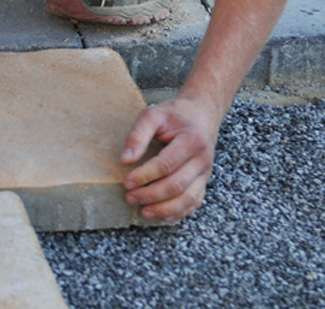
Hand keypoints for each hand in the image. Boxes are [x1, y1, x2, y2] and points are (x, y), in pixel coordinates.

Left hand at [121, 94, 221, 221]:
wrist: (201, 113)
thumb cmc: (173, 114)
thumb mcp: (153, 115)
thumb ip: (138, 135)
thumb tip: (125, 160)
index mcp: (191, 140)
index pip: (166, 165)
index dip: (145, 175)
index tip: (126, 182)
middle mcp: (202, 159)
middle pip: (177, 185)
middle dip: (151, 195)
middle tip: (130, 197)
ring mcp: (205, 172)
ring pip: (188, 198)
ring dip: (165, 208)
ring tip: (143, 212)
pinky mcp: (204, 180)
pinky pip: (195, 201)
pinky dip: (179, 212)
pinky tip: (162, 216)